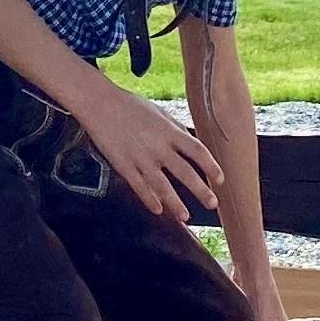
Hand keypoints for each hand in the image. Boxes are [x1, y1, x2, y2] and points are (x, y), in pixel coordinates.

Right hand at [82, 79, 220, 223]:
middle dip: (200, 190)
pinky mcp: (123, 165)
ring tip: (185, 216)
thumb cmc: (129, 105)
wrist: (100, 104)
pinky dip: (149, 199)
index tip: (219, 179)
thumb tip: (190, 142)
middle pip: (184, 172)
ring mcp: (141, 158)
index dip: (211, 166)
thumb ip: (176, 128)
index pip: (197, 151)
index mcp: (169, 131)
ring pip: (162, 185)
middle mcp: (158, 146)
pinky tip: (157, 210)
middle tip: (212, 204)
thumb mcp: (159, 112)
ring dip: (175, 203)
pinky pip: (139, 186)